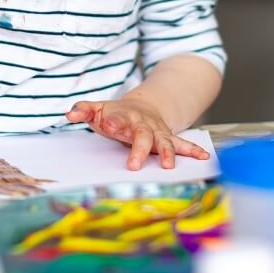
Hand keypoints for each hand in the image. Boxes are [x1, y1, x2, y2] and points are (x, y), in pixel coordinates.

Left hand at [66, 97, 209, 169]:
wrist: (143, 106)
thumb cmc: (116, 113)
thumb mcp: (97, 109)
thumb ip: (83, 110)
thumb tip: (69, 114)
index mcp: (124, 116)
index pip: (118, 118)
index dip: (113, 120)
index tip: (109, 123)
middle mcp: (143, 124)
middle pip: (142, 135)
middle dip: (139, 149)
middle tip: (132, 164)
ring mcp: (157, 132)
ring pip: (164, 141)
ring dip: (166, 153)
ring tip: (167, 165)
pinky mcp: (168, 139)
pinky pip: (182, 144)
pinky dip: (193, 149)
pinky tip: (204, 156)